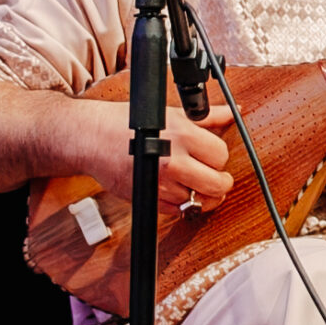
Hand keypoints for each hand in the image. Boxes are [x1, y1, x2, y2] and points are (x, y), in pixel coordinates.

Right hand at [78, 95, 232, 208]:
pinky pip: (178, 212)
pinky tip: (178, 191)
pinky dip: (182, 205)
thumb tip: (233, 113)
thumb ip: (208, 117)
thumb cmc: (128, 124)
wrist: (93, 138)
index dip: (219, 156)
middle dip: (220, 180)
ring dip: (201, 194)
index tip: (213, 156)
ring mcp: (160, 184)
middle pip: (217, 184)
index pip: (221, 155)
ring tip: (195, 183)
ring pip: (199, 201)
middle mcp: (173, 162)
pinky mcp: (148, 200)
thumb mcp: (172, 114)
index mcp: (182, 137)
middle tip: (214, 175)